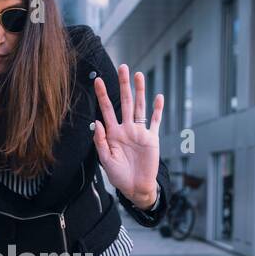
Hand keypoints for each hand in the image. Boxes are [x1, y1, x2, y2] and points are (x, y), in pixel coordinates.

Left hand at [93, 65, 163, 207]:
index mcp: (113, 133)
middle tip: (123, 67)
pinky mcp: (151, 139)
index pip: (106, 109)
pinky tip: (158, 97)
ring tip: (138, 75)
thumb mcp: (106, 160)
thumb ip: (100, 141)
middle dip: (123, 85)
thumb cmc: (119, 176)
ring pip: (140, 107)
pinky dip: (157, 110)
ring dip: (140, 91)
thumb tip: (96, 122)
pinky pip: (155, 122)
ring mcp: (140, 132)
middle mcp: (126, 129)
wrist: (135, 188)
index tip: (97, 80)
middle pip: (125, 102)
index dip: (102, 95)